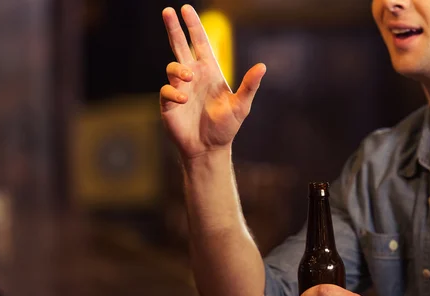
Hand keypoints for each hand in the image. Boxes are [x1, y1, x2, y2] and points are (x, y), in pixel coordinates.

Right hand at [160, 5, 265, 158]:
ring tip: (188, 78)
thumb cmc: (226, 127)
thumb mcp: (241, 106)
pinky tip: (183, 100)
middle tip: (168, 11)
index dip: (193, 26)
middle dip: (174, 29)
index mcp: (209, 72)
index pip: (200, 43)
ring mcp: (179, 89)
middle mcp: (193, 76)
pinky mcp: (169, 103)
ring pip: (172, 67)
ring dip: (178, 70)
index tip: (185, 9)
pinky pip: (167, 90)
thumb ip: (249, 85)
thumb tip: (262, 66)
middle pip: (180, 47)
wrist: (209, 149)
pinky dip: (174, 92)